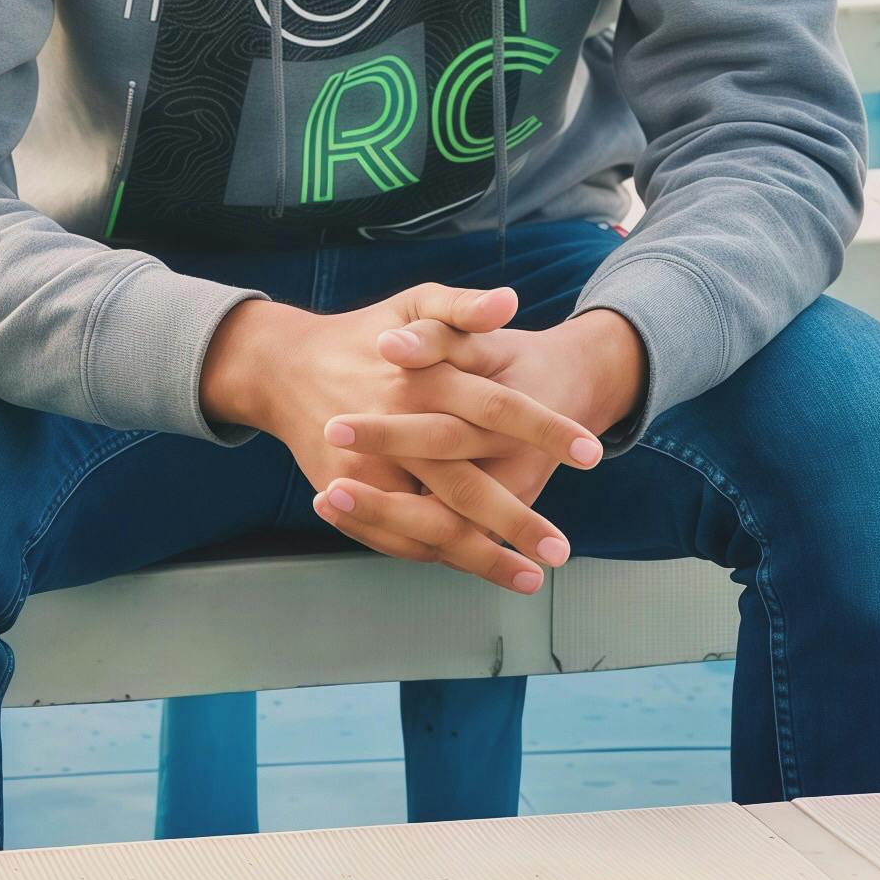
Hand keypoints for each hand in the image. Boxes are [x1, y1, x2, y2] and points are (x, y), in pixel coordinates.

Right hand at [198, 284, 619, 591]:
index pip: (494, 407)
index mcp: (421, 378)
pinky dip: (439, 557)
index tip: (592, 453)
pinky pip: (399, 539)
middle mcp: (395, 429)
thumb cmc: (367, 334)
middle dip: (514, 518)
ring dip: (482, 555)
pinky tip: (479, 568)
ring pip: (432, 523)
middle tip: (561, 549)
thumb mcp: (414, 301)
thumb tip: (509, 301)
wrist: (287, 367)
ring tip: (530, 578)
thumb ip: (462, 307)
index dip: (542, 429)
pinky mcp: (349, 498)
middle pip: (464, 483)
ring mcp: (368, 472)